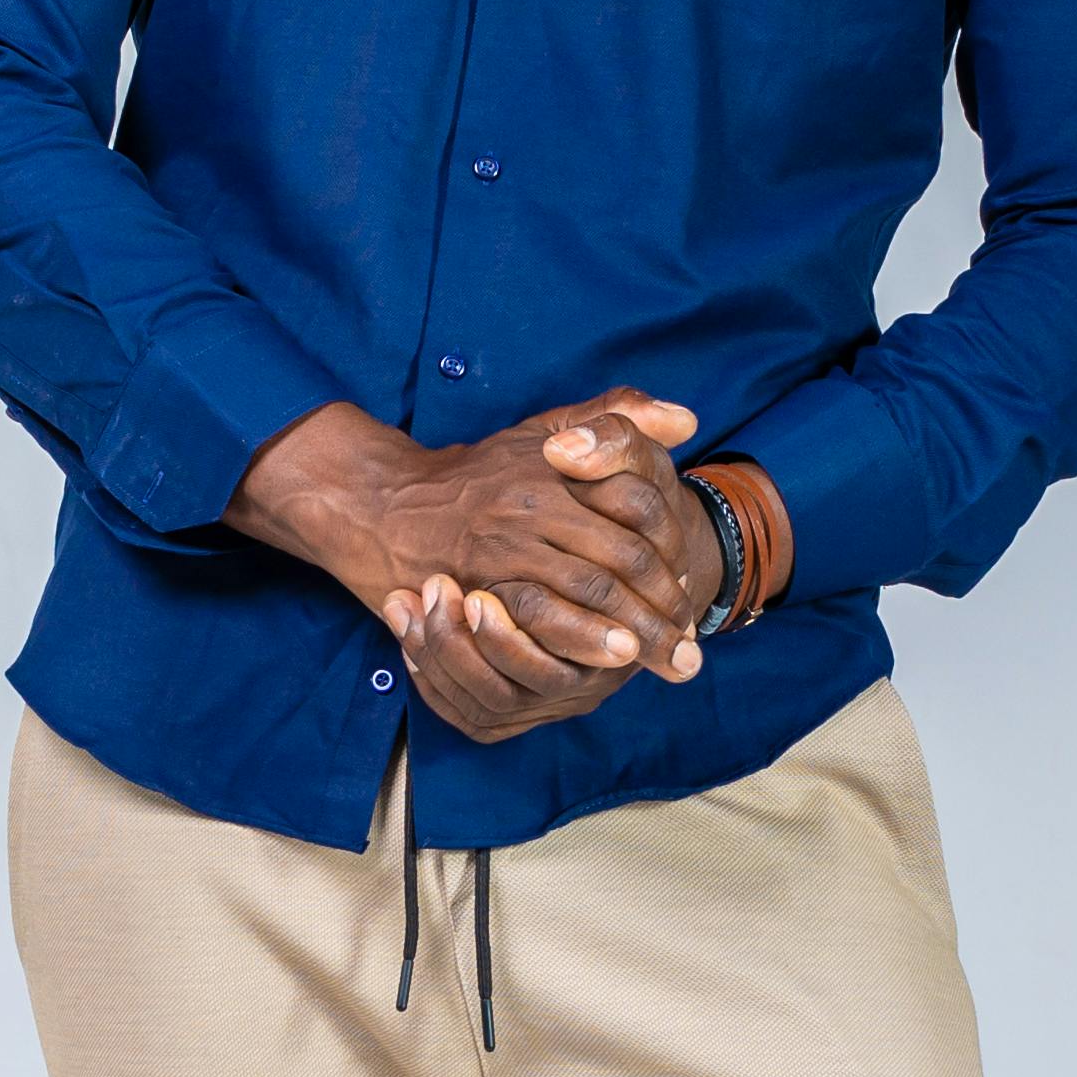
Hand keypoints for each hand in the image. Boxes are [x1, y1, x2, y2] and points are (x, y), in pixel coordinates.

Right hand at [232, 388, 716, 740]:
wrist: (386, 505)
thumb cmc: (480, 472)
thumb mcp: (545, 427)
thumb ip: (614, 415)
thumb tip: (686, 420)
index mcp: (559, 462)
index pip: (638, 504)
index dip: (673, 545)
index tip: (689, 580)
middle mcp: (535, 500)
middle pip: (623, 555)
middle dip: (664, 603)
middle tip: (690, 641)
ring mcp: (506, 544)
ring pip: (589, 588)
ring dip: (634, 629)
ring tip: (666, 658)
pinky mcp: (479, 584)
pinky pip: (540, 616)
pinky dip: (581, 639)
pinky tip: (610, 661)